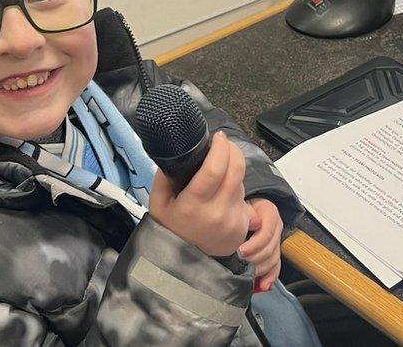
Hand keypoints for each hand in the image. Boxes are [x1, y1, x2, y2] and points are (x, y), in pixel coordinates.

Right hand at [149, 131, 248, 256]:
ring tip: (218, 170)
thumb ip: (164, 177)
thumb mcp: (158, 204)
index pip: (214, 169)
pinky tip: (223, 190)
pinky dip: (236, 186)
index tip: (217, 137)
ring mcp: (233, 219)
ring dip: (233, 168)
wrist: (186, 263)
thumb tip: (178, 155)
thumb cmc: (171, 229)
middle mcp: (217, 212)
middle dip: (232, 150)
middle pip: (236, 169)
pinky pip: (244, 196)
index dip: (220, 148)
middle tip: (223, 143)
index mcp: (193, 205)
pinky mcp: (243, 224)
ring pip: (240, 181)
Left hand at [240, 198, 282, 291]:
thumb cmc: (243, 207)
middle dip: (254, 259)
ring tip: (247, 273)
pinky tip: (264, 285)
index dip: (255, 244)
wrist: (247, 208)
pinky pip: (276, 266)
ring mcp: (276, 240)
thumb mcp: (243, 204)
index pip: (267, 232)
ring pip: (273, 259)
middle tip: (239, 263)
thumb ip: (246, 213)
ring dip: (260, 269)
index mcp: (271, 214)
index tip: (241, 251)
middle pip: (270, 248)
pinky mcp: (274, 252)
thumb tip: (252, 223)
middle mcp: (276, 228)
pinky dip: (270, 277)